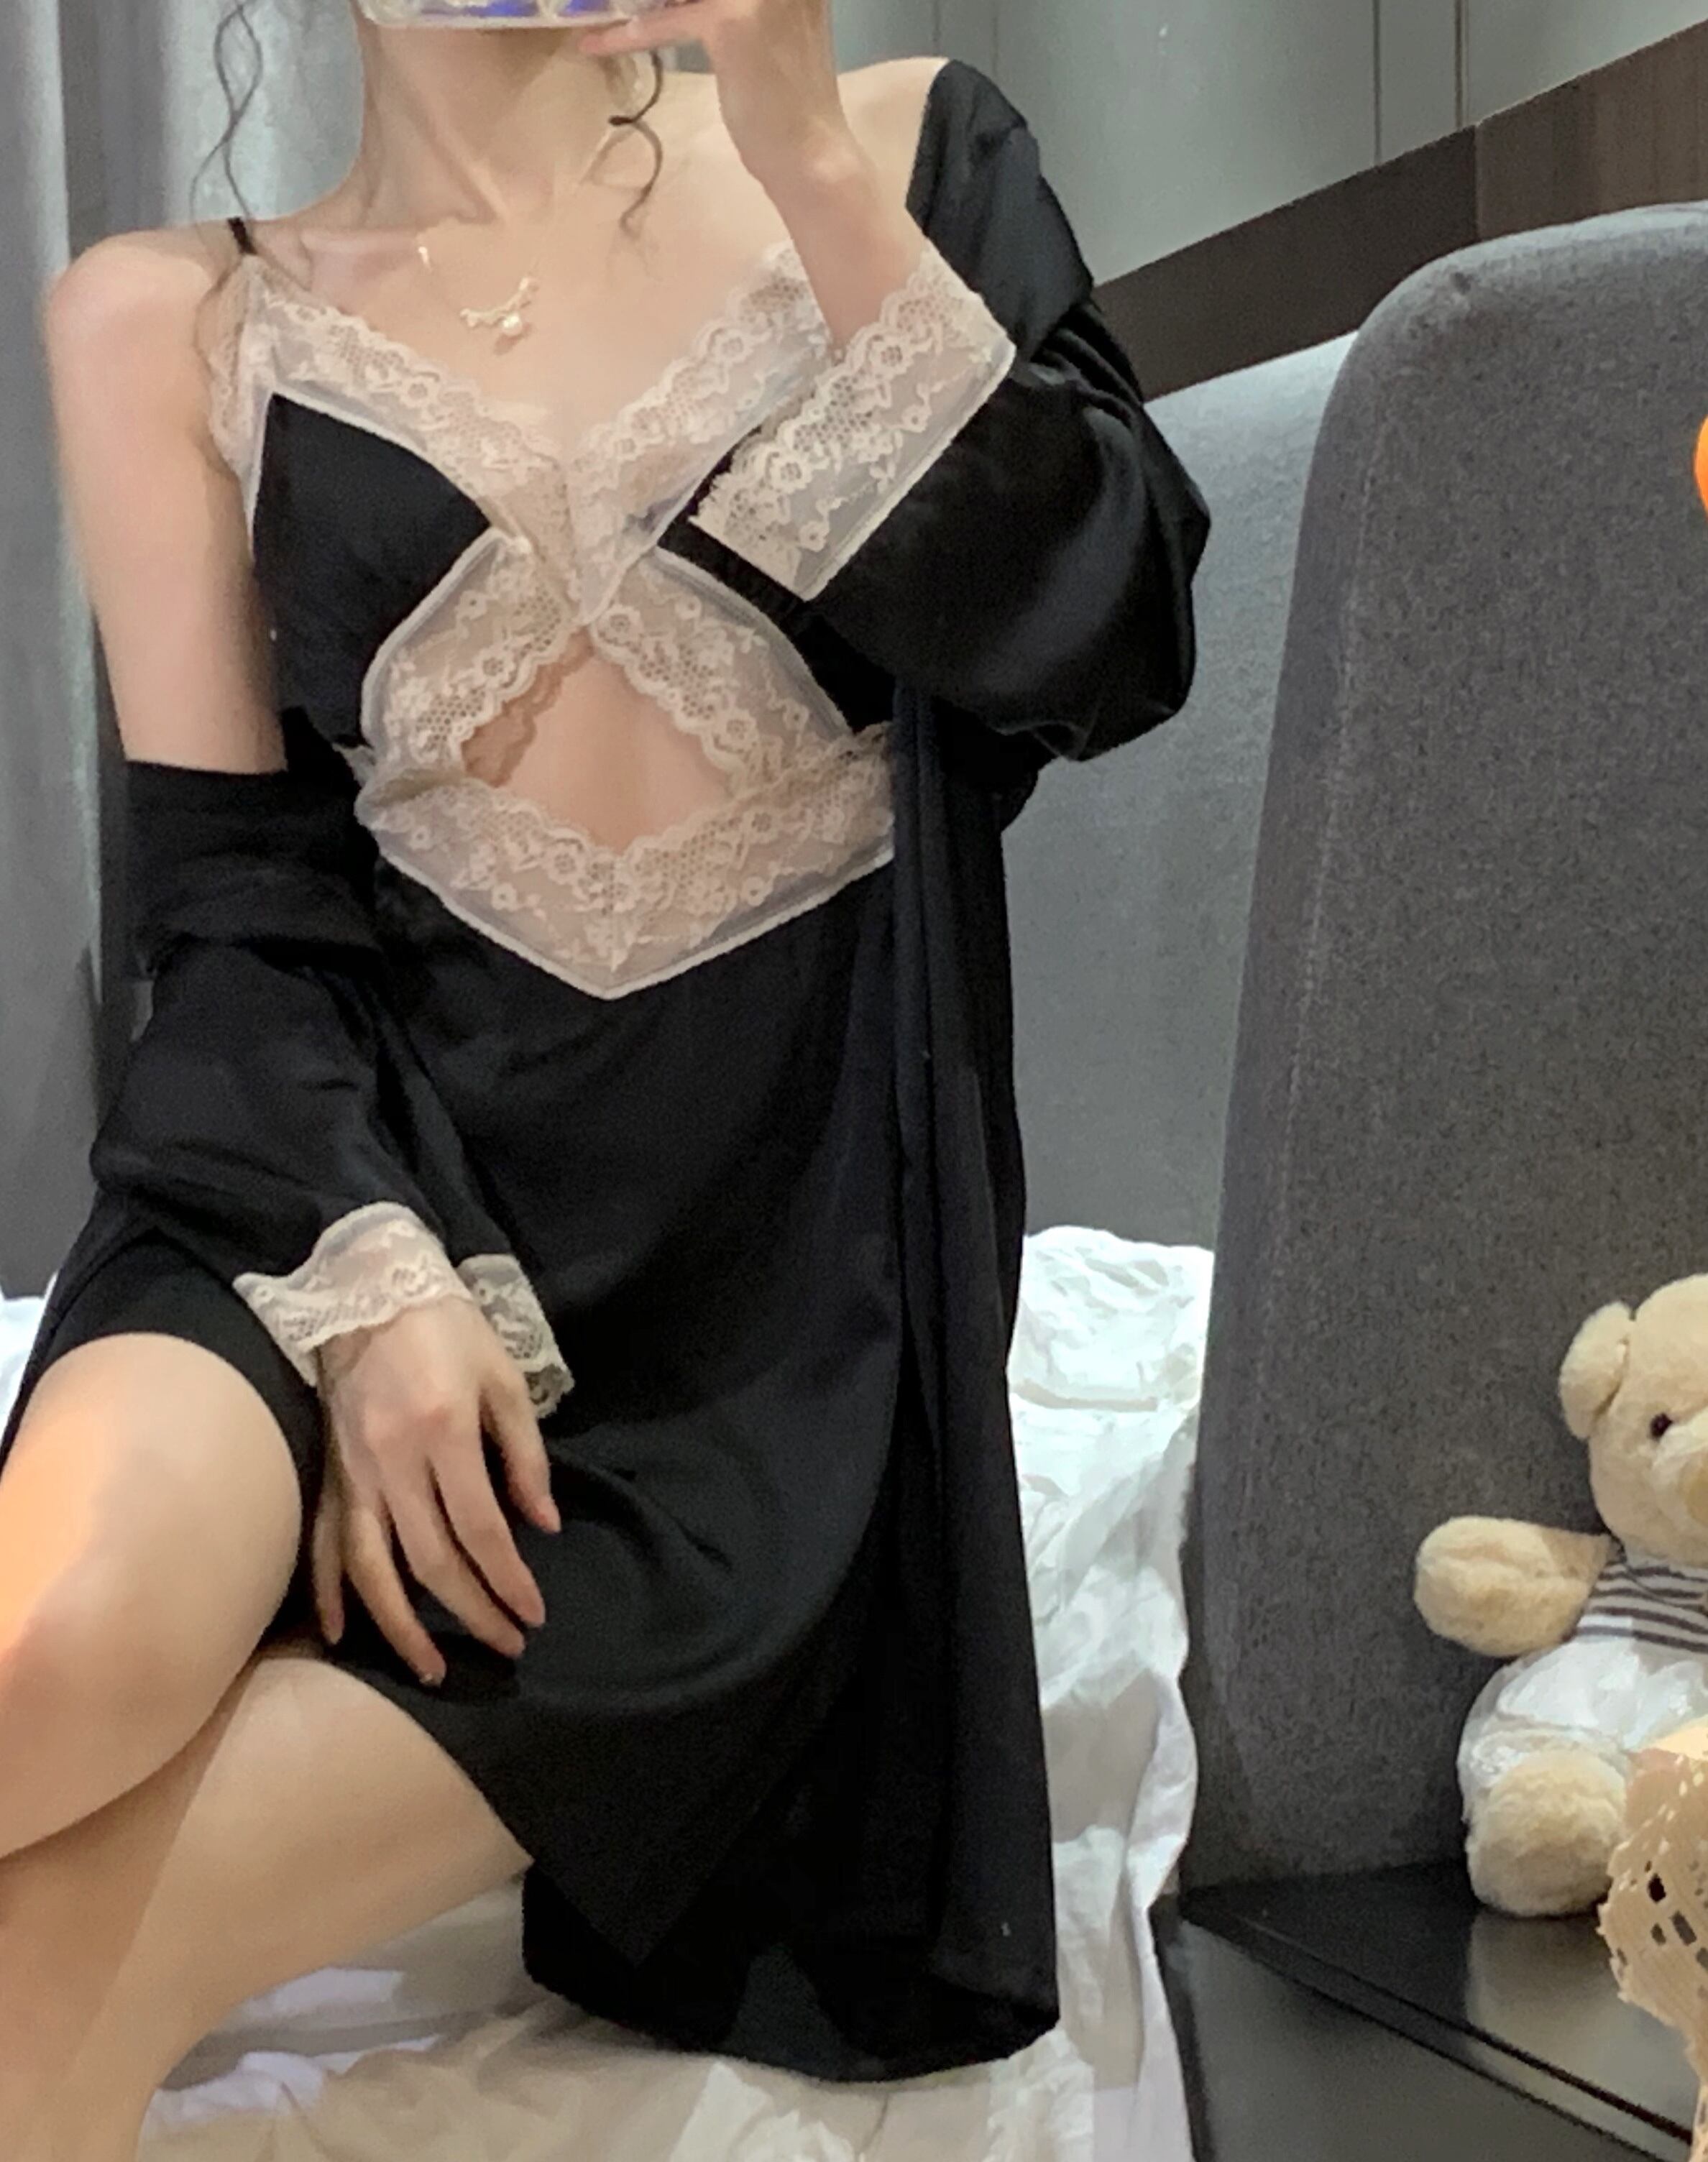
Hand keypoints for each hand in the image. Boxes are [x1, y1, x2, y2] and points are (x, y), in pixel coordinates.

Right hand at [311, 1297, 561, 1685]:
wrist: (369, 1289)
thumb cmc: (449, 1330)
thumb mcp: (505, 1379)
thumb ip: (526, 1455)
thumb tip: (543, 1524)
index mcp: (445, 1432)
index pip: (480, 1529)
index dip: (507, 1580)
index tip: (532, 1615)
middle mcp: (393, 1461)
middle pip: (430, 1560)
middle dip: (470, 1612)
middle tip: (504, 1647)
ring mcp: (352, 1472)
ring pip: (371, 1568)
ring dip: (400, 1627)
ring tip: (432, 1670)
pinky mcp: (327, 1473)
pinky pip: (323, 1544)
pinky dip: (330, 1592)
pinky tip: (343, 1634)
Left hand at [577, 0, 858, 191]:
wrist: (811, 155)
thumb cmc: (788, 103)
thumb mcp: (765, 32)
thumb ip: (732, 4)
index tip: (657, 6)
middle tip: (615, 4)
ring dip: (632, 2)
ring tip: (596, 9)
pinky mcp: (730, 19)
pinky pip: (666, 21)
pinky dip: (627, 34)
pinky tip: (593, 43)